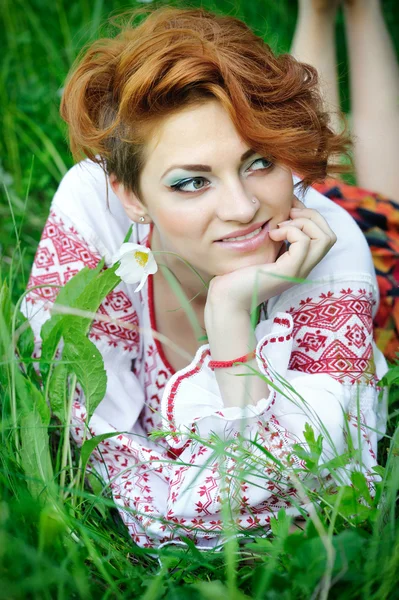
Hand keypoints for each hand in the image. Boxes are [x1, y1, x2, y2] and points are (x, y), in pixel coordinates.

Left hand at [205, 197, 336, 314]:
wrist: (228, 298)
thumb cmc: (238, 274)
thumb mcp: (263, 250)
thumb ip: (277, 236)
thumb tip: (285, 210)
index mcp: (300, 263)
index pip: (325, 236)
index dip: (311, 217)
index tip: (289, 211)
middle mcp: (304, 268)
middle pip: (330, 236)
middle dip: (312, 216)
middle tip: (288, 216)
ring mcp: (298, 271)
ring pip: (324, 238)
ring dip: (303, 223)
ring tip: (279, 227)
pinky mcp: (288, 272)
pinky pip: (303, 243)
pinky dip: (290, 231)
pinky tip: (272, 235)